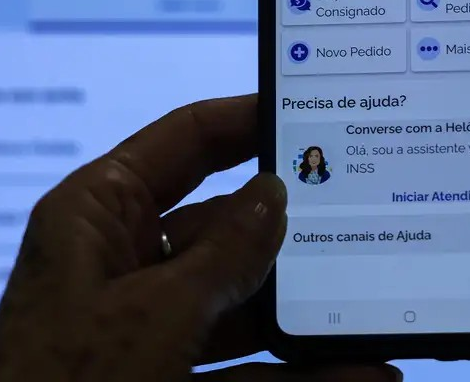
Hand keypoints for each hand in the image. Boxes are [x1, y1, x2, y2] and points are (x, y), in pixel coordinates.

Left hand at [0, 95, 400, 381]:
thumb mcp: (155, 312)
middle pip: (224, 227)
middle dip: (291, 234)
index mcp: (98, 216)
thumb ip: (225, 251)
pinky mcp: (163, 378)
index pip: (183, 142)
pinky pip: (243, 367)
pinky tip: (357, 373)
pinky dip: (297, 375)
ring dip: (305, 316)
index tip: (310, 113)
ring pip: (241, 305)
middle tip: (360, 218)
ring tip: (371, 311)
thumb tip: (274, 191)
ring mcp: (145, 329)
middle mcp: (122, 263)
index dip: (246, 120)